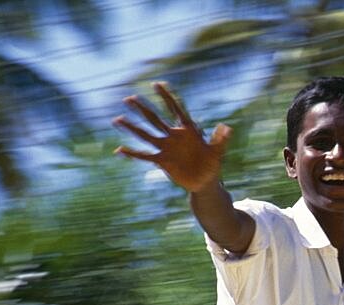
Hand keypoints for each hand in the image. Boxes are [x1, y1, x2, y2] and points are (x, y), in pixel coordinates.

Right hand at [113, 82, 231, 192]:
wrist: (206, 181)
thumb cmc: (213, 164)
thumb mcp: (218, 152)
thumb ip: (221, 140)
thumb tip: (226, 127)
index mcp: (187, 130)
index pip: (175, 110)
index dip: (167, 97)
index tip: (157, 84)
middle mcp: (174, 136)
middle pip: (155, 119)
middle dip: (143, 109)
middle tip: (129, 98)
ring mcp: (166, 148)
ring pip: (146, 135)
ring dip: (132, 128)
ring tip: (117, 120)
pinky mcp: (163, 161)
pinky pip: (145, 156)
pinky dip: (133, 154)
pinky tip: (119, 150)